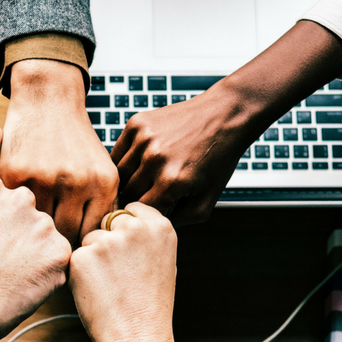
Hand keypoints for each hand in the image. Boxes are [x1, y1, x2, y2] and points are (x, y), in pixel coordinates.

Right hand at [0, 59, 118, 244]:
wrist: (48, 100)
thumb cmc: (75, 141)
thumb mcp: (100, 169)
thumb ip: (100, 206)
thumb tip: (94, 249)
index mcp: (103, 183)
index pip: (91, 234)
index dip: (80, 245)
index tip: (69, 245)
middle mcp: (77, 182)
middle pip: (66, 235)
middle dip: (56, 241)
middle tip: (46, 242)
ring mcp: (45, 178)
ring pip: (38, 226)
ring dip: (33, 229)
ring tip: (30, 229)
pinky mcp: (16, 174)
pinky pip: (15, 208)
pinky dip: (15, 211)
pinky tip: (15, 210)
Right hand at [0, 176, 69, 341]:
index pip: (13, 195)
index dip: (7, 224)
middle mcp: (18, 200)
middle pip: (34, 215)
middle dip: (25, 239)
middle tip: (4, 265)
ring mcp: (41, 225)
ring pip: (49, 239)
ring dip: (36, 258)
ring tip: (10, 279)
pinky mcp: (57, 254)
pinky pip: (62, 263)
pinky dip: (48, 277)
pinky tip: (24, 287)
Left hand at [69, 203, 178, 341]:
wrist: (138, 338)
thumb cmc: (150, 306)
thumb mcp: (162, 261)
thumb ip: (145, 236)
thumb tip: (122, 220)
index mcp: (160, 226)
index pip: (131, 208)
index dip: (125, 228)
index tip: (128, 248)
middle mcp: (134, 228)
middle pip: (108, 221)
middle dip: (108, 240)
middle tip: (119, 273)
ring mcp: (107, 241)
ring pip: (89, 239)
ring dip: (93, 257)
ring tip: (111, 285)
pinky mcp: (83, 257)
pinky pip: (75, 257)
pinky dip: (81, 273)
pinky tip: (97, 291)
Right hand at [111, 85, 254, 225]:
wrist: (224, 115)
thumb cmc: (218, 159)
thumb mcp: (208, 200)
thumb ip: (180, 220)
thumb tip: (151, 226)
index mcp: (172, 182)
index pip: (141, 213)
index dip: (146, 217)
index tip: (152, 213)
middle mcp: (154, 159)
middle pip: (127, 195)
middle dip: (136, 200)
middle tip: (148, 199)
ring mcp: (143, 139)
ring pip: (118, 175)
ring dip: (128, 182)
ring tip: (144, 182)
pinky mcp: (137, 124)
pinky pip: (117, 153)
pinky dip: (124, 162)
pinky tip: (139, 164)